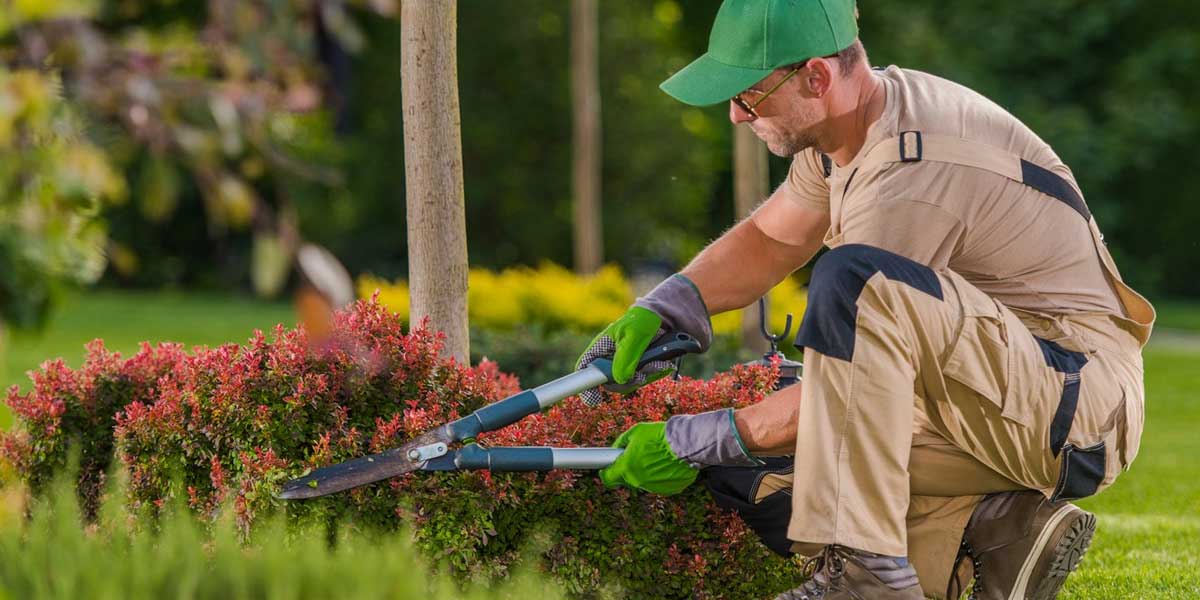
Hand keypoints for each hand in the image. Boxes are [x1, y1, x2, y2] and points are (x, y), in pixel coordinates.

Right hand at [574, 274, 712, 406]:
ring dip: (646, 376)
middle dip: (627, 381)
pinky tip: (663, 363)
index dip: (586, 385)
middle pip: (610, 383)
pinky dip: (655, 373)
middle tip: (641, 374)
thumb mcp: (634, 335)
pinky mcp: (641, 367)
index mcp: (602, 346)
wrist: (669, 318)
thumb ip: (625, 357)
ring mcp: (627, 364)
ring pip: (629, 383)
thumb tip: (618, 379)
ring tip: (658, 362)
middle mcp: (612, 358)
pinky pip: (645, 379)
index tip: (594, 399)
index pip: (585, 368)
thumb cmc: (645, 319)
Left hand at [599, 422, 697, 495]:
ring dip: (646, 471)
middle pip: (627, 479)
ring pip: (644, 481)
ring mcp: (653, 487)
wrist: (685, 443)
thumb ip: (621, 442)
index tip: (608, 468)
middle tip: (639, 455)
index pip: (608, 478)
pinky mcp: (669, 490)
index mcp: (626, 468)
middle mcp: (638, 481)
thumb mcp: (635, 432)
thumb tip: (614, 449)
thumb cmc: (659, 436)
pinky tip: (668, 463)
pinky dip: (661, 475)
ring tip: (657, 455)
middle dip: (629, 468)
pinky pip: (660, 483)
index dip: (606, 472)